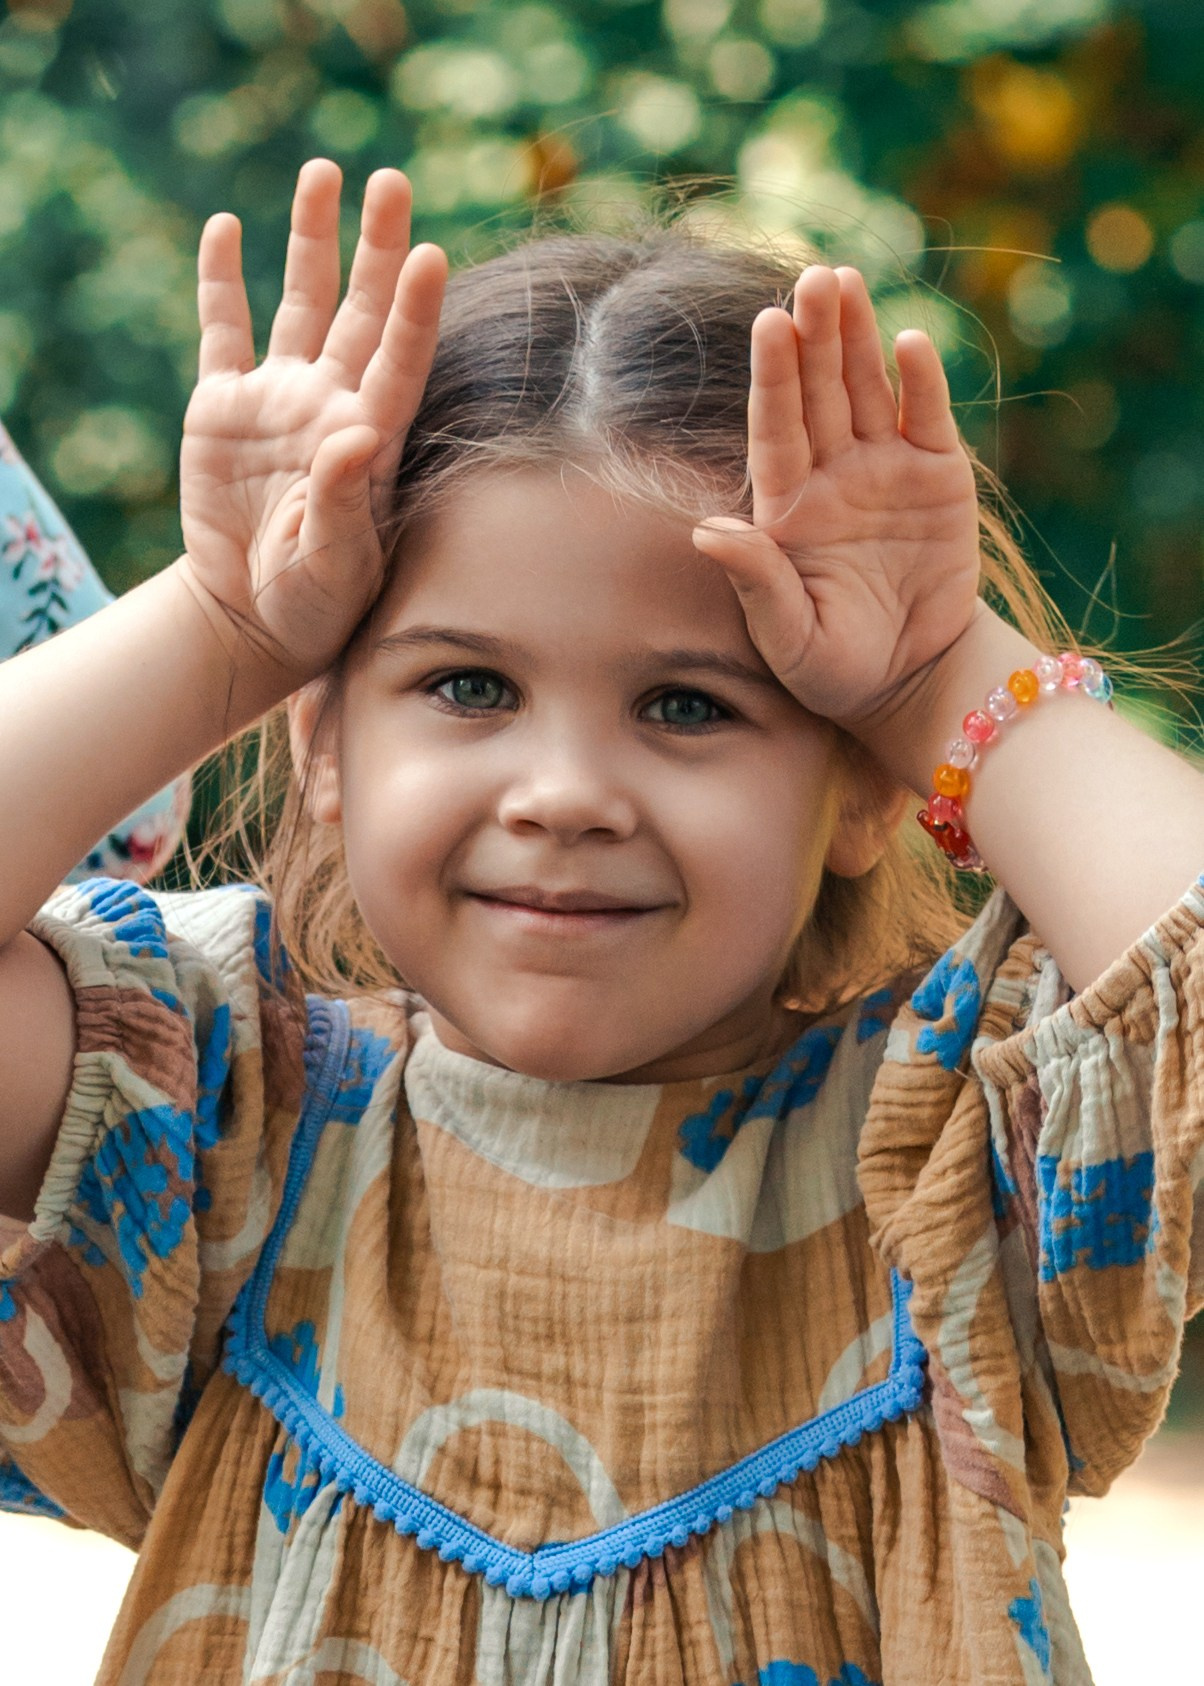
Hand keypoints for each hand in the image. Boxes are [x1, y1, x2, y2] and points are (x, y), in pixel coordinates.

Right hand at [179, 159, 446, 685]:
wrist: (251, 618)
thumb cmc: (315, 603)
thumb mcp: (335, 566)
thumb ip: (346, 502)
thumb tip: (354, 436)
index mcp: (370, 440)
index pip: (401, 362)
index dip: (414, 311)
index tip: (432, 254)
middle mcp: (330, 404)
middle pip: (360, 311)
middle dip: (374, 248)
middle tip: (391, 181)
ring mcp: (278, 400)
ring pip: (301, 302)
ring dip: (312, 239)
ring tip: (323, 174)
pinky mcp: (223, 409)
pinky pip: (224, 330)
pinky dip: (221, 281)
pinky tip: (226, 227)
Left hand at [692, 266, 980, 732]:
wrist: (910, 680)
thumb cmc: (834, 667)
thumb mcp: (788, 638)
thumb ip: (755, 583)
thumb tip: (705, 532)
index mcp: (786, 506)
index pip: (775, 428)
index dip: (773, 377)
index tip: (768, 324)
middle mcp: (831, 475)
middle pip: (819, 392)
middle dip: (815, 335)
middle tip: (814, 279)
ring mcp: (885, 469)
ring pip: (868, 389)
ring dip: (858, 336)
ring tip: (848, 282)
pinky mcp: (938, 476)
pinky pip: (928, 417)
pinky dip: (922, 380)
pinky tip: (909, 341)